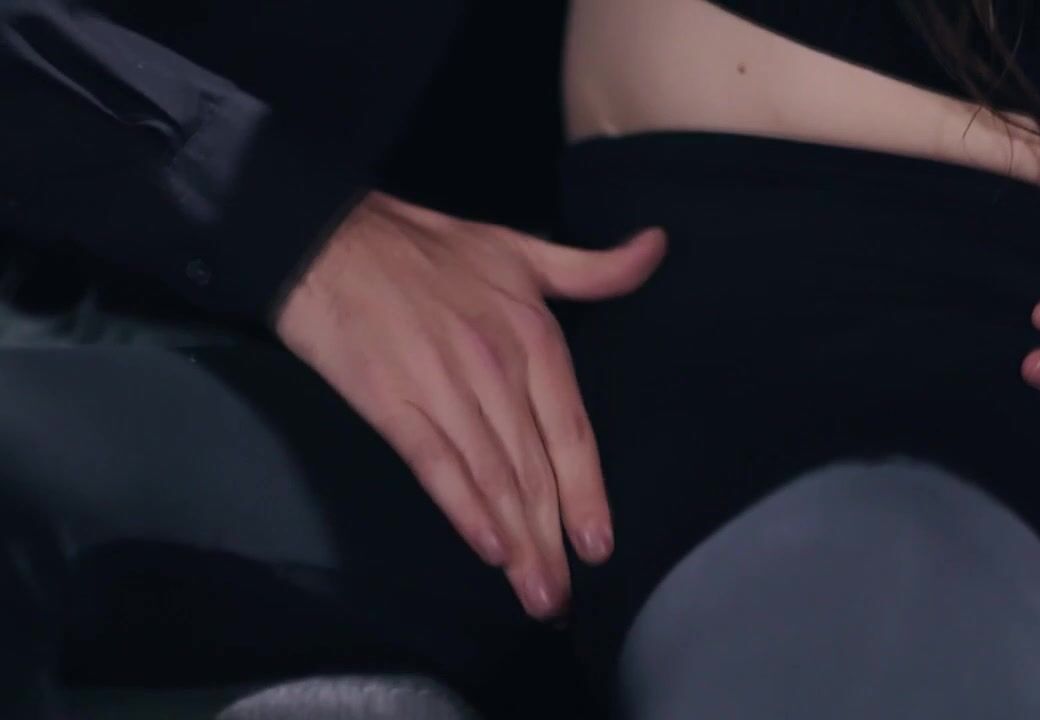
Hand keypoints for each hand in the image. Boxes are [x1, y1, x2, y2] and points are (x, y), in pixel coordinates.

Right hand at [275, 191, 666, 617]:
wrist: (325, 238)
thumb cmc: (425, 247)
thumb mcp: (519, 249)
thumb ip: (592, 267)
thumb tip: (657, 247)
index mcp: (532, 336)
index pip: (570, 431)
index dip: (587, 493)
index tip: (597, 546)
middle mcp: (496, 368)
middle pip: (534, 469)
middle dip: (551, 539)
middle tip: (561, 598)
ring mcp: (442, 387)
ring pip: (492, 477)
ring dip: (516, 542)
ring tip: (534, 594)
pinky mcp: (390, 402)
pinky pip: (434, 465)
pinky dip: (462, 508)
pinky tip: (485, 549)